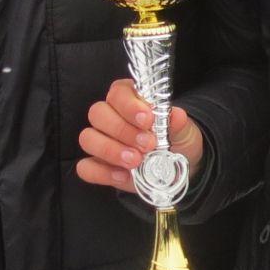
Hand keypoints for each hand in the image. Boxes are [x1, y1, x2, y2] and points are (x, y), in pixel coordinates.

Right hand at [77, 78, 204, 193]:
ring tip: (135, 161)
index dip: (129, 105)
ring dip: (110, 150)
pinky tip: (123, 176)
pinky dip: (102, 172)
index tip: (147, 120)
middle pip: (97, 113)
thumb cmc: (176, 140)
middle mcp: (110, 116)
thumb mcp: (183, 129)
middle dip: (122, 130)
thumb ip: (177, 122)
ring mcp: (101, 141)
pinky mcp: (98, 165)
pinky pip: (86, 167)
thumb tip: (176, 115)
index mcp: (129, 99)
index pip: (117, 93)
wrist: (178, 168)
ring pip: (87, 138)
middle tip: (147, 144)